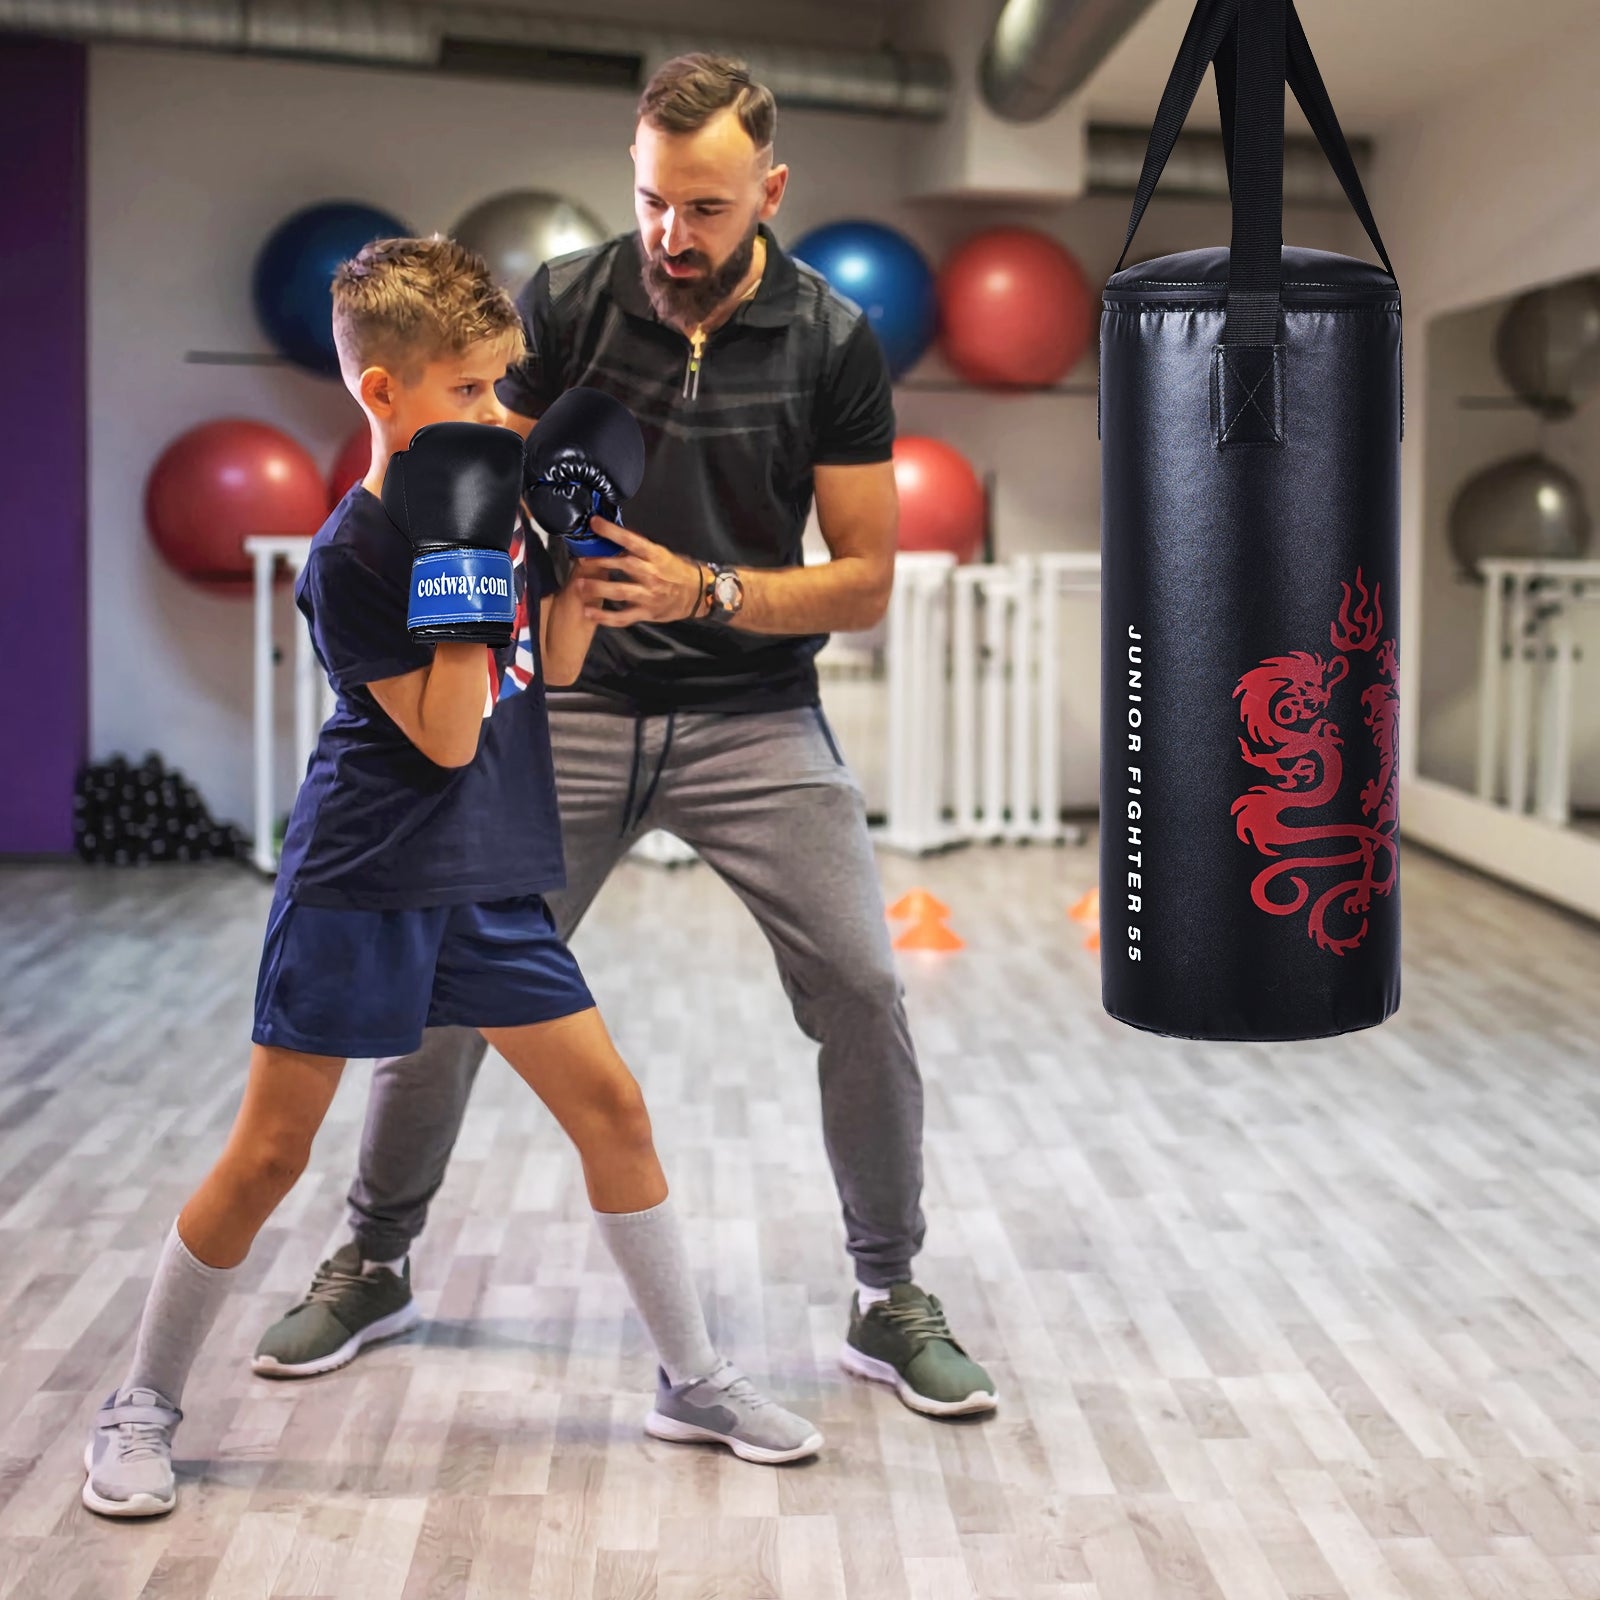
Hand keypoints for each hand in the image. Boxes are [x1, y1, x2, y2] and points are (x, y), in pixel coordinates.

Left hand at [575, 522, 702, 625]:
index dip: (613, 531)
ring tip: (579, 585)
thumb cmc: (677, 571)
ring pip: (620, 591)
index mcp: (655, 556)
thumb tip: (616, 535)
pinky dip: (606, 617)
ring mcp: (648, 595)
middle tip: (580, 558)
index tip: (595, 523)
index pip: (632, 541)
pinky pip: (623, 617)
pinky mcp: (646, 613)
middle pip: (623, 565)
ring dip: (598, 588)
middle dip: (600, 561)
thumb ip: (640, 549)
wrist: (697, 594)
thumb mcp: (662, 554)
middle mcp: (651, 574)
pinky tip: (589, 613)